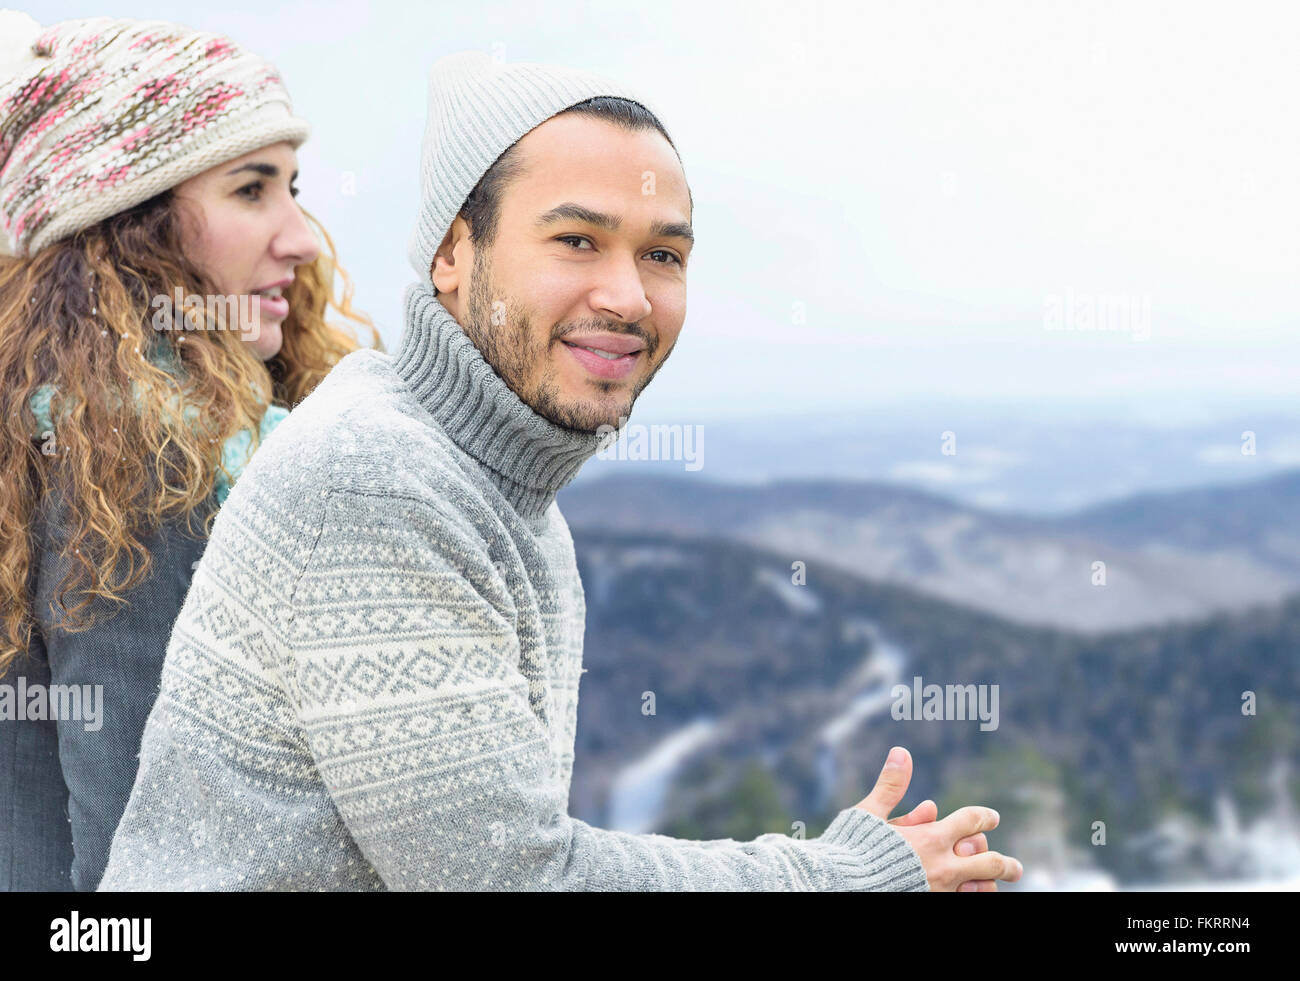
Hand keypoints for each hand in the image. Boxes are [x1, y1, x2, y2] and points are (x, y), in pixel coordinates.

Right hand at [854, 745, 1023, 891]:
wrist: (839, 884)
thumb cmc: (851, 847)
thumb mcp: (869, 813)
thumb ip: (891, 785)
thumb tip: (901, 751)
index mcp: (930, 837)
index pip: (970, 821)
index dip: (984, 817)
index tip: (992, 817)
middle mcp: (942, 865)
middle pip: (988, 860)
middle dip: (1004, 863)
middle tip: (1013, 866)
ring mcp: (939, 890)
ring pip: (981, 888)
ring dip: (992, 885)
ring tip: (998, 888)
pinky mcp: (930, 903)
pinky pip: (964, 902)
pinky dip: (973, 897)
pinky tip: (976, 894)